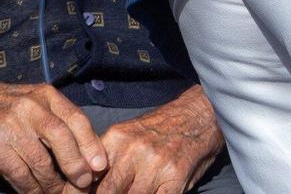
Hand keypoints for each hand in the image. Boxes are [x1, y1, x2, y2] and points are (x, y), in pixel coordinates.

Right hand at [0, 82, 105, 191]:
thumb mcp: (40, 105)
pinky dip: (30, 187)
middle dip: (75, 164)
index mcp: (47, 96)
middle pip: (61, 137)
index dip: (91, 144)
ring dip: (52, 182)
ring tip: (59, 192)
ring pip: (39, 160)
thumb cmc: (15, 109)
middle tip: (83, 183)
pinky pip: (18, 172)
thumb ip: (61, 121)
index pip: (76, 118)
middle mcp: (31, 108)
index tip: (100, 166)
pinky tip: (36, 193)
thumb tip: (90, 153)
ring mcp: (11, 126)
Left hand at [95, 88, 223, 193]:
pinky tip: (153, 191)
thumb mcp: (129, 134)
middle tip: (115, 192)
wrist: (203, 113)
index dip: (78, 193)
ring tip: (134, 189)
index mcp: (117, 139)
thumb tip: (85, 187)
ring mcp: (156, 165)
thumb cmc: (162, 128)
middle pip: (105, 193)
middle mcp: (134, 151)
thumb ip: (108, 159)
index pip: (84, 178)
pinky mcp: (175, 178)